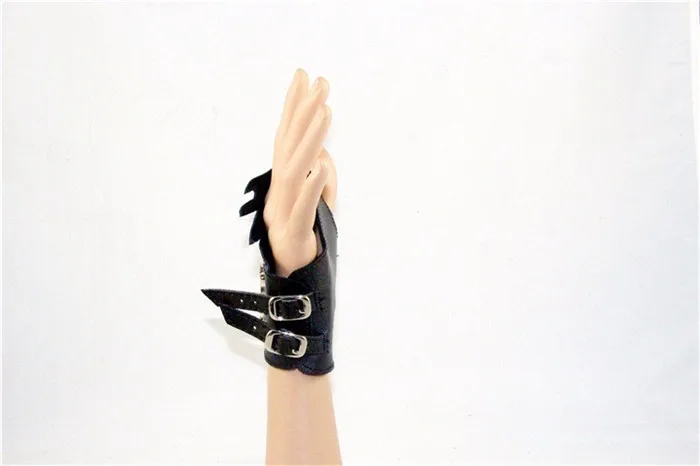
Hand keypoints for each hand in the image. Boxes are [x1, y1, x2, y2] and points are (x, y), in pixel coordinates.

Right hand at [263, 69, 336, 276]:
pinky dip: (312, 186)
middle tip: (319, 81)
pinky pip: (303, 206)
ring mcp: (284, 207)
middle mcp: (281, 187)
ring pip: (295, 169)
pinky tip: (322, 166)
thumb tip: (323, 154)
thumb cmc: (303, 233)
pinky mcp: (294, 230)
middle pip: (290, 144)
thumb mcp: (316, 199)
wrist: (292, 275)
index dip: (294, 105)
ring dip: (309, 139)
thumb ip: (319, 175)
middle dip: (304, 111)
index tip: (303, 75)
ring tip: (324, 111)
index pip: (288, 135)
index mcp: (285, 178)